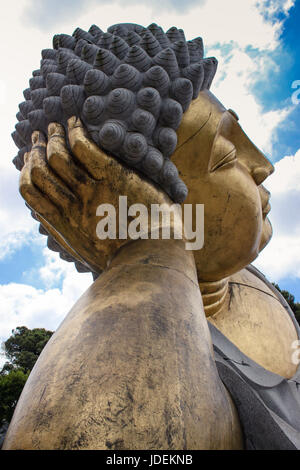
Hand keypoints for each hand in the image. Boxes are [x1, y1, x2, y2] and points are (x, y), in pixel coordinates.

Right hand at [20, 117, 178, 272]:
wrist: (155, 258)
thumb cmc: (127, 258)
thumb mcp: (90, 251)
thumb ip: (72, 232)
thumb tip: (61, 216)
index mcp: (64, 225)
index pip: (30, 191)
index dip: (26, 171)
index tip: (30, 159)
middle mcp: (72, 207)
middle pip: (40, 171)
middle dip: (36, 150)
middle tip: (38, 136)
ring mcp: (92, 190)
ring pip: (58, 156)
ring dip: (54, 137)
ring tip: (55, 126)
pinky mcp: (113, 176)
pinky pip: (83, 148)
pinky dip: (76, 132)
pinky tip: (76, 123)